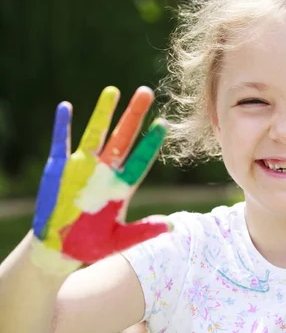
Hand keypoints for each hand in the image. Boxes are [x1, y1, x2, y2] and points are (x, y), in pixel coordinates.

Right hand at [30, 86, 171, 274]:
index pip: (141, 159)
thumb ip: (143, 231)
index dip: (151, 143)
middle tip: (146, 92)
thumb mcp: (120, 240)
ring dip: (103, 113)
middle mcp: (106, 171)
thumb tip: (173, 226)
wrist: (59, 248)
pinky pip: (61, 143)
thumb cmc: (93, 244)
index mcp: (122, 186)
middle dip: (134, 116)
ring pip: (96, 134)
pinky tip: (66, 107)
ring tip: (113, 91)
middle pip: (123, 138)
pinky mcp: (59, 170)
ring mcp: (83, 167)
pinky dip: (62, 127)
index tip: (164, 124)